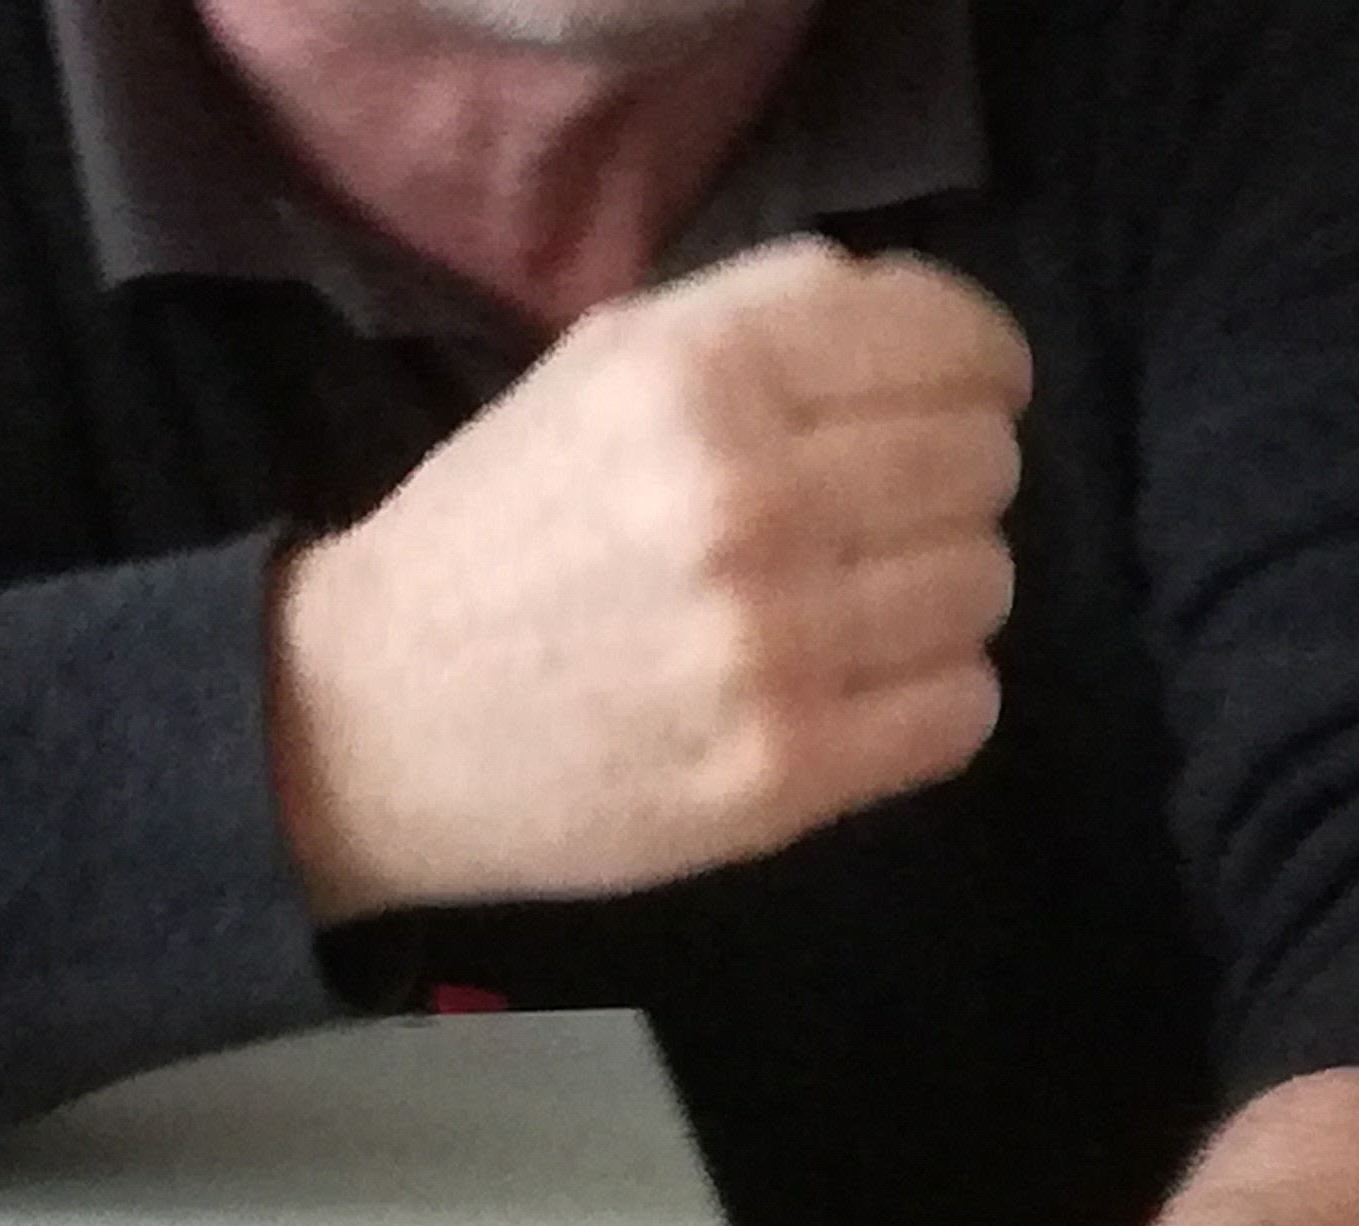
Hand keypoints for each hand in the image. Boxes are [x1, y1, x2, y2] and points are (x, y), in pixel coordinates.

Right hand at [267, 236, 1028, 920]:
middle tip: (875, 515)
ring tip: (849, 604)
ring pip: (985, 586)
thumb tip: (934, 329)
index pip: (953, 340)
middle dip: (947, 482)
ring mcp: (773, 646)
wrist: (374, 717)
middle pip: (983, 464)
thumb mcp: (607, 362)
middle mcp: (747, 499)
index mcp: (699, 373)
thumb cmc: (507, 528)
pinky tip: (854, 684)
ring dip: (938, 593)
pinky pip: (964, 708)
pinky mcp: (787, 774)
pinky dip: (931, 696)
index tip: (960, 395)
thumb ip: (770, 319)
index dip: (979, 366)